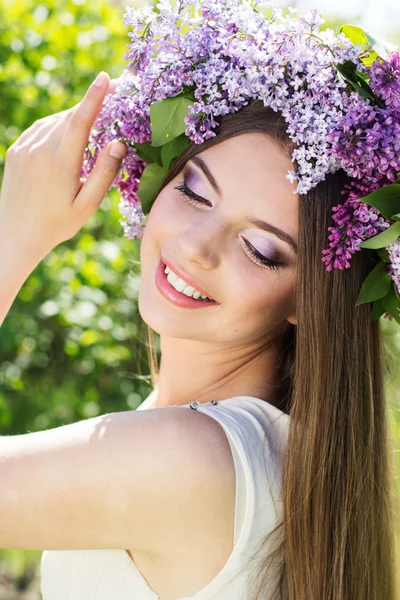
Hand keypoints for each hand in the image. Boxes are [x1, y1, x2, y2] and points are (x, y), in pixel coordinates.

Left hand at [0, 72, 125, 257]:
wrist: (15, 234)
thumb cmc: (57, 224)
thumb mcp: (86, 206)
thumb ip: (104, 174)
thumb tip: (119, 143)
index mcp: (60, 163)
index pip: (80, 121)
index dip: (95, 97)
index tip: (107, 78)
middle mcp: (40, 149)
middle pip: (70, 118)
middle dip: (91, 106)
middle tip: (114, 98)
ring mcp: (24, 147)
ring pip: (55, 122)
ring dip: (75, 118)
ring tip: (93, 123)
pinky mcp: (16, 150)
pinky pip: (41, 129)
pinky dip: (58, 126)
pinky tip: (68, 136)